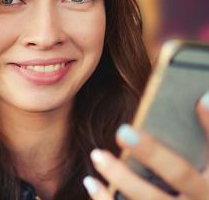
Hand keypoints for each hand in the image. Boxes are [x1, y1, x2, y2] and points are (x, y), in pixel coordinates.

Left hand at [83, 94, 208, 199]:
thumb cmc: (194, 185)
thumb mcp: (204, 164)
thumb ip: (200, 139)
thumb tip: (193, 99)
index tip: (201, 98)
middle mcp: (203, 198)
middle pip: (179, 174)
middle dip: (151, 153)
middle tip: (123, 132)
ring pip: (149, 198)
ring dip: (121, 177)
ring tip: (98, 154)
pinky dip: (104, 199)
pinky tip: (90, 181)